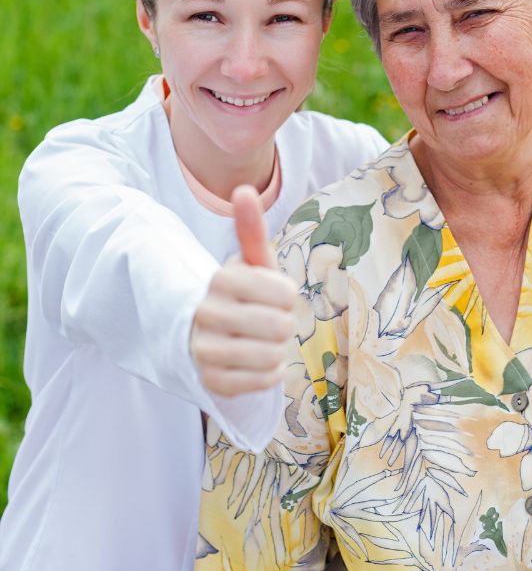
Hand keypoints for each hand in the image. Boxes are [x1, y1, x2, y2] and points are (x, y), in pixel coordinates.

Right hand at [190, 185, 296, 396]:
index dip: (288, 297)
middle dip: (285, 325)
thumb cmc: (245, 294)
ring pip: (273, 356)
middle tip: (270, 321)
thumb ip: (251, 230)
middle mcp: (206, 313)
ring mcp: (204, 350)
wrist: (211, 334)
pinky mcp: (211, 381)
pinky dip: (271, 373)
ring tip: (264, 341)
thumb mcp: (253, 263)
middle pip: (281, 327)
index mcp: (221, 279)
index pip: (284, 293)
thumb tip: (243, 189)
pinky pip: (264, 381)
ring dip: (278, 350)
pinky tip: (257, 361)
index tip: (275, 296)